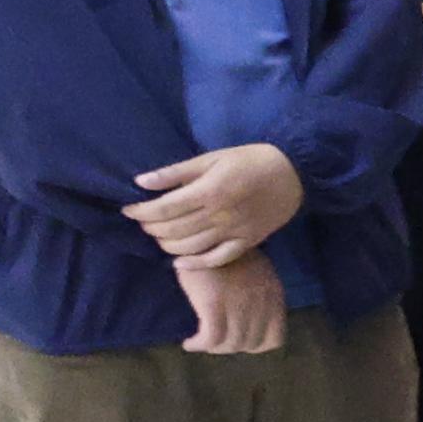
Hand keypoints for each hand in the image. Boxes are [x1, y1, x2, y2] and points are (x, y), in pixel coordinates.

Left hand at [126, 141, 302, 264]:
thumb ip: (176, 172)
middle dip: (151, 228)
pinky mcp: (247, 242)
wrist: (294, 174)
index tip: (128, 210)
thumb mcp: (211, 158)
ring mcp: (234, 232)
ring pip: (190, 247)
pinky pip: (216, 259)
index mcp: (209, 191)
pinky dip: (194, 263)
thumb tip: (141, 182)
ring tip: (159, 236)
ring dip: (166, 245)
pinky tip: (179, 261)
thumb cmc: (249, 161)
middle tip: (144, 221)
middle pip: (173, 230)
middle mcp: (219, 215)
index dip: (141, 211)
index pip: (164, 208)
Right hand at [175, 248, 287, 356]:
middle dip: (231, 348)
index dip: (254, 345)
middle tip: (213, 343)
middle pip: (250, 344)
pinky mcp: (214, 303)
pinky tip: (190, 343)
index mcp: (273, 293)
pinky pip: (211, 338)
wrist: (201, 230)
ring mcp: (239, 302)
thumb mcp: (254, 271)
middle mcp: (261, 301)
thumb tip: (249, 323)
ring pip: (231, 344)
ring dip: (214, 348)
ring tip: (200, 343)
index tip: (236, 340)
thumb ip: (258, 295)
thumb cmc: (223, 250)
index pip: (274, 338)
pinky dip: (200, 345)